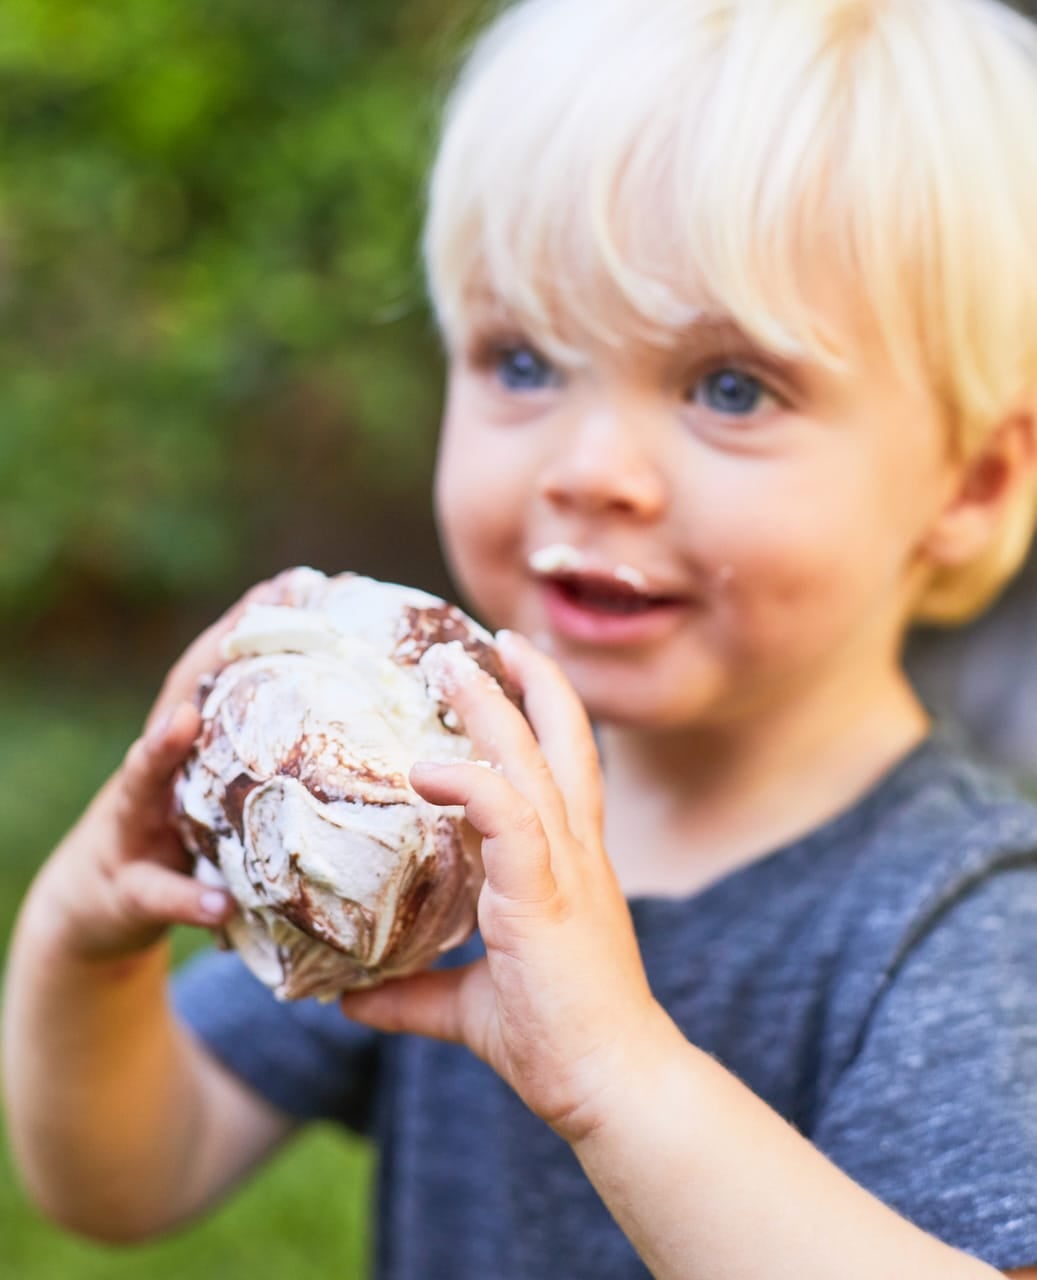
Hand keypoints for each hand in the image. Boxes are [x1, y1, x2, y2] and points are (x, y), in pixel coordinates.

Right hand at [29, 574, 293, 963]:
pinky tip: (218, 906)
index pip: (219, 677)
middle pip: (175, 704)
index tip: (293, 582)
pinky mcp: (128, 892)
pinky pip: (157, 897)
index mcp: (192, 748)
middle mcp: (155, 773)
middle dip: (204, 660)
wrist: (102, 910)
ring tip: (180, 721)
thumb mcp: (227, 797)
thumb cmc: (185, 841)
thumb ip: (276, 762)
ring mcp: (132, 825)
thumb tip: (379, 735)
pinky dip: (187, 901)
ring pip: (139, 782)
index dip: (250, 628)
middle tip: (244, 616)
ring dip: (157, 750)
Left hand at [339, 631, 673, 1142]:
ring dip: (489, 707)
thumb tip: (347, 997)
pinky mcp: (543, 894)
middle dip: (522, 683)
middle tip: (479, 640)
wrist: (611, 1084)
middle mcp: (574, 850)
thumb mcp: (470, 1004)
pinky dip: (469, 784)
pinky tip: (424, 770)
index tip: (506, 668)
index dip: (540, 712)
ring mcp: (564, 866)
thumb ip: (414, 992)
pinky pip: (508, 816)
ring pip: (531, 761)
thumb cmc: (557, 1041)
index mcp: (567, 863)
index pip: (561, 766)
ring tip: (446, 661)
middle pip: (557, 740)